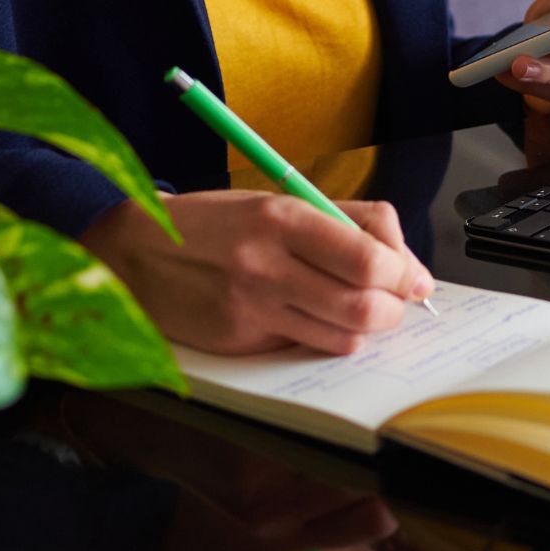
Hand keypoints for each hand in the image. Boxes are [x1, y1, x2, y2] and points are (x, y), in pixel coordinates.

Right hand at [81, 189, 432, 354]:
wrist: (134, 252)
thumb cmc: (215, 223)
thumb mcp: (278, 201)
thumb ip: (345, 223)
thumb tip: (405, 261)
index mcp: (285, 217)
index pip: (370, 255)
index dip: (405, 272)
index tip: (415, 277)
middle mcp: (269, 264)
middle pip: (364, 302)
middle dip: (395, 307)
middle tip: (398, 302)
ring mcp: (252, 308)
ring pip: (342, 335)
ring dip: (368, 330)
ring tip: (365, 314)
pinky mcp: (239, 342)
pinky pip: (304, 348)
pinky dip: (326, 340)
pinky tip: (319, 322)